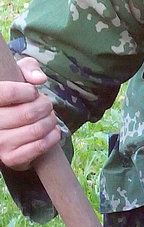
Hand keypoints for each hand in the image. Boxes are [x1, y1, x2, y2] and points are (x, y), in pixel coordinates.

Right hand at [0, 56, 60, 170]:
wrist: (11, 129)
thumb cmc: (15, 97)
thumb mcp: (17, 75)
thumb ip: (27, 68)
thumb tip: (39, 79)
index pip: (8, 93)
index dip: (28, 91)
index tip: (33, 92)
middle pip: (27, 113)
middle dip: (45, 107)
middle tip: (47, 106)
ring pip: (35, 130)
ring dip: (51, 122)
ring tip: (50, 117)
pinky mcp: (10, 159)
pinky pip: (38, 147)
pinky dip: (52, 138)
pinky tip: (53, 131)